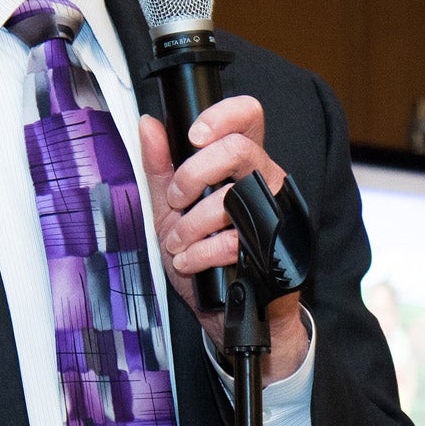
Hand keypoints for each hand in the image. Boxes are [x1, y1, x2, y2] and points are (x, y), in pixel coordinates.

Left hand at [139, 98, 309, 380]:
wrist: (225, 310)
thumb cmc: (203, 252)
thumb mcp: (170, 207)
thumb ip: (159, 166)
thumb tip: (148, 124)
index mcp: (242, 162)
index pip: (248, 116)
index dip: (223, 115)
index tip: (193, 136)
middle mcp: (265, 180)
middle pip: (238, 150)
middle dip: (192, 175)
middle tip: (176, 200)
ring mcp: (274, 212)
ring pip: (232, 199)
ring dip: (190, 225)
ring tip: (178, 243)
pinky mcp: (276, 247)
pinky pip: (234, 242)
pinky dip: (200, 254)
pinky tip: (190, 262)